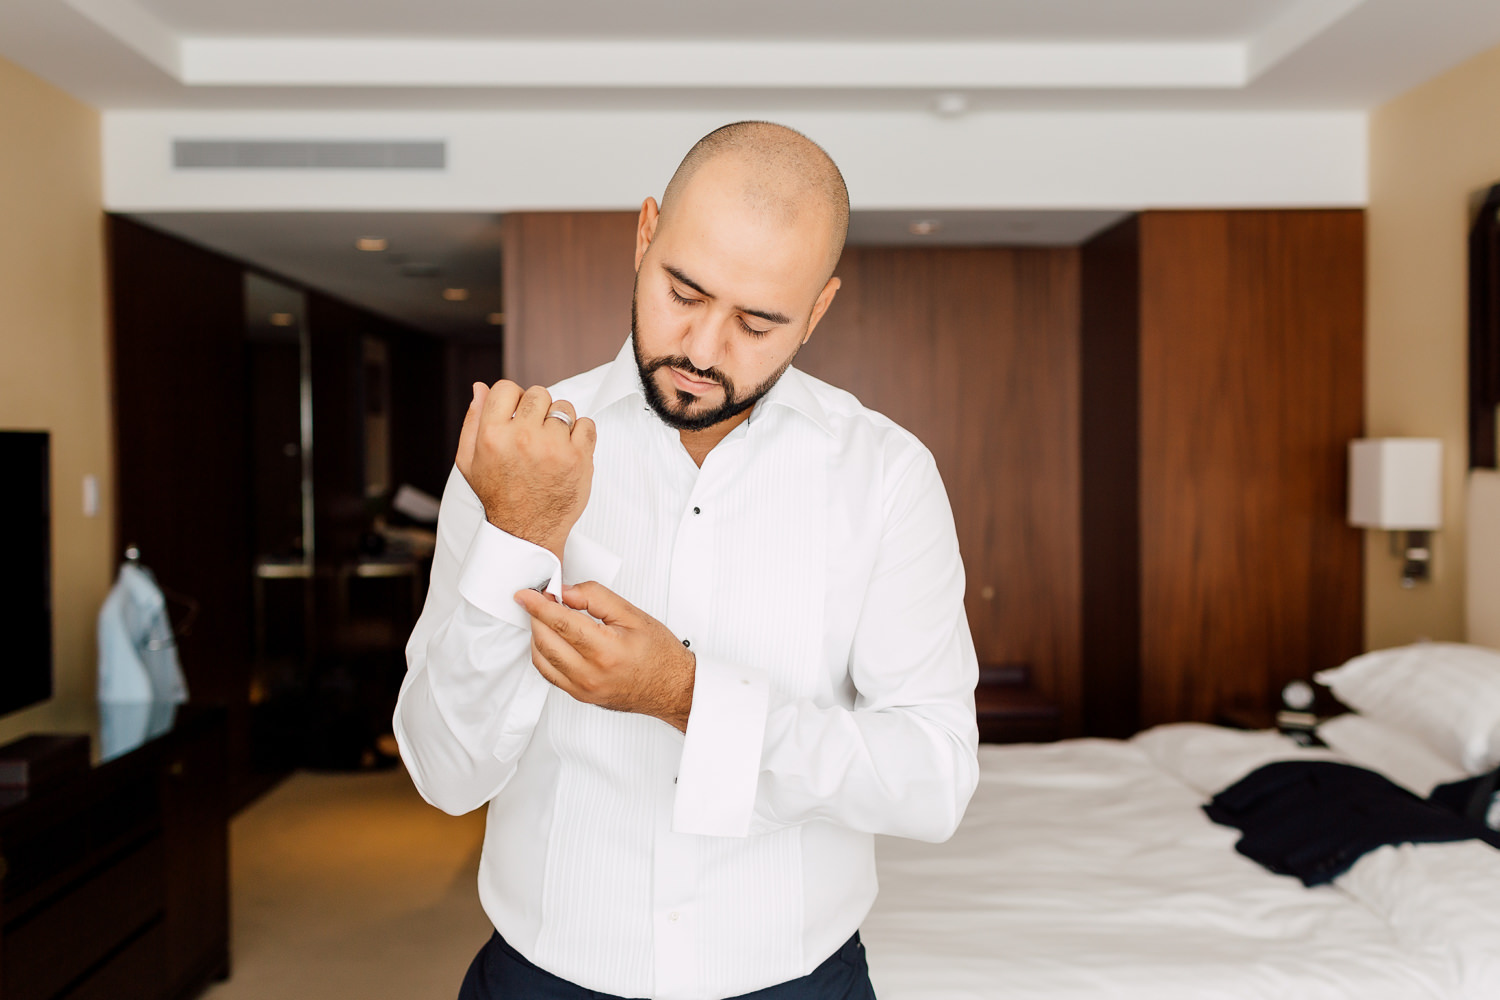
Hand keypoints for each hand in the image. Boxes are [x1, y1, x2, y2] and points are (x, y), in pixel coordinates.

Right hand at [456, 381, 595, 560]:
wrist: (526, 531)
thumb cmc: (499, 495)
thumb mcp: (469, 461)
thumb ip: (472, 421)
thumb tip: (480, 388)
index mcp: (493, 435)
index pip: (506, 387)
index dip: (513, 399)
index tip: (517, 415)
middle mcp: (522, 437)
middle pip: (538, 394)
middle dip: (537, 410)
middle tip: (535, 434)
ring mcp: (553, 447)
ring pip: (564, 408)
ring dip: (560, 422)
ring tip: (551, 446)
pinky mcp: (579, 457)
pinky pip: (587, 424)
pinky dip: (581, 435)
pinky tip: (567, 452)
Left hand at [515, 582, 696, 731]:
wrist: (672, 688)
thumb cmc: (659, 654)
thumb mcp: (633, 615)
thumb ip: (597, 598)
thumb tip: (567, 592)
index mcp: (606, 650)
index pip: (561, 622)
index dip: (539, 605)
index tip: (526, 594)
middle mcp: (591, 674)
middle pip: (546, 640)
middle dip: (536, 616)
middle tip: (540, 599)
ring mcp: (583, 689)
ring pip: (542, 658)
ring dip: (537, 634)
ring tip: (545, 617)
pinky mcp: (580, 696)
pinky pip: (549, 674)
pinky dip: (543, 654)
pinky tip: (549, 640)